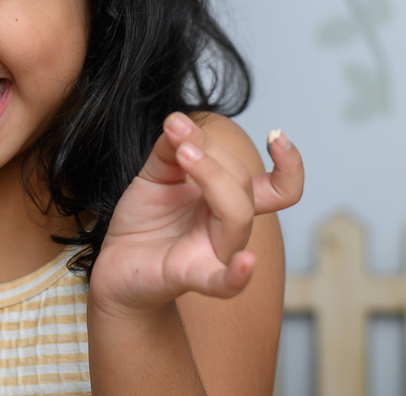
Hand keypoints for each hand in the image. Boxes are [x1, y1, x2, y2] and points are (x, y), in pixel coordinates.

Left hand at [89, 113, 303, 318]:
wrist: (115, 263)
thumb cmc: (144, 222)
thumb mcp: (155, 174)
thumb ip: (170, 148)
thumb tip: (179, 122)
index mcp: (227, 202)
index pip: (277, 188)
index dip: (290, 165)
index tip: (276, 134)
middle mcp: (227, 227)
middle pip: (243, 186)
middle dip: (211, 151)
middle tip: (176, 130)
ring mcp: (213, 252)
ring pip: (237, 216)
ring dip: (213, 176)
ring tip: (183, 153)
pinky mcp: (191, 275)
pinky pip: (223, 283)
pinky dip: (237, 275)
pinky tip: (246, 262)